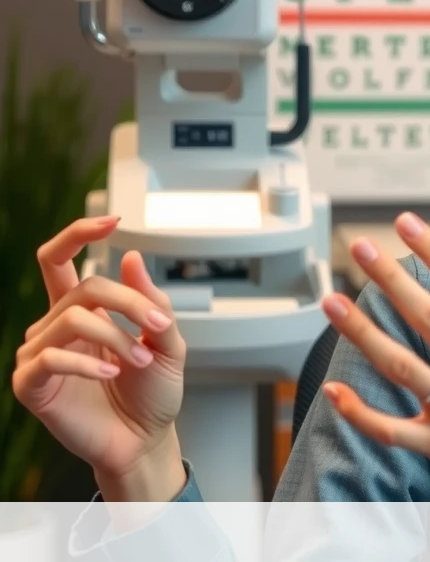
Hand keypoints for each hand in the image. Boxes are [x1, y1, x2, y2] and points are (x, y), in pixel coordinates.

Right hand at [12, 216, 187, 500]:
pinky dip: (86, 361)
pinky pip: (49, 357)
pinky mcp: (31, 384)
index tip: (112, 220)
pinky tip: (110, 373)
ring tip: (141, 362)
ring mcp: (39, 354)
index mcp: (82, 310)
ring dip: (118, 337)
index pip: (60, 260)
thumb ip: (152, 302)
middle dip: (130, 303)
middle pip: (85, 287)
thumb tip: (130, 257)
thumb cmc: (152, 394)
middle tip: (160, 328)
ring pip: (73, 318)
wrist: (145, 441)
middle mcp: (54, 326)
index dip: (78, 234)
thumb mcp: (167, 341)